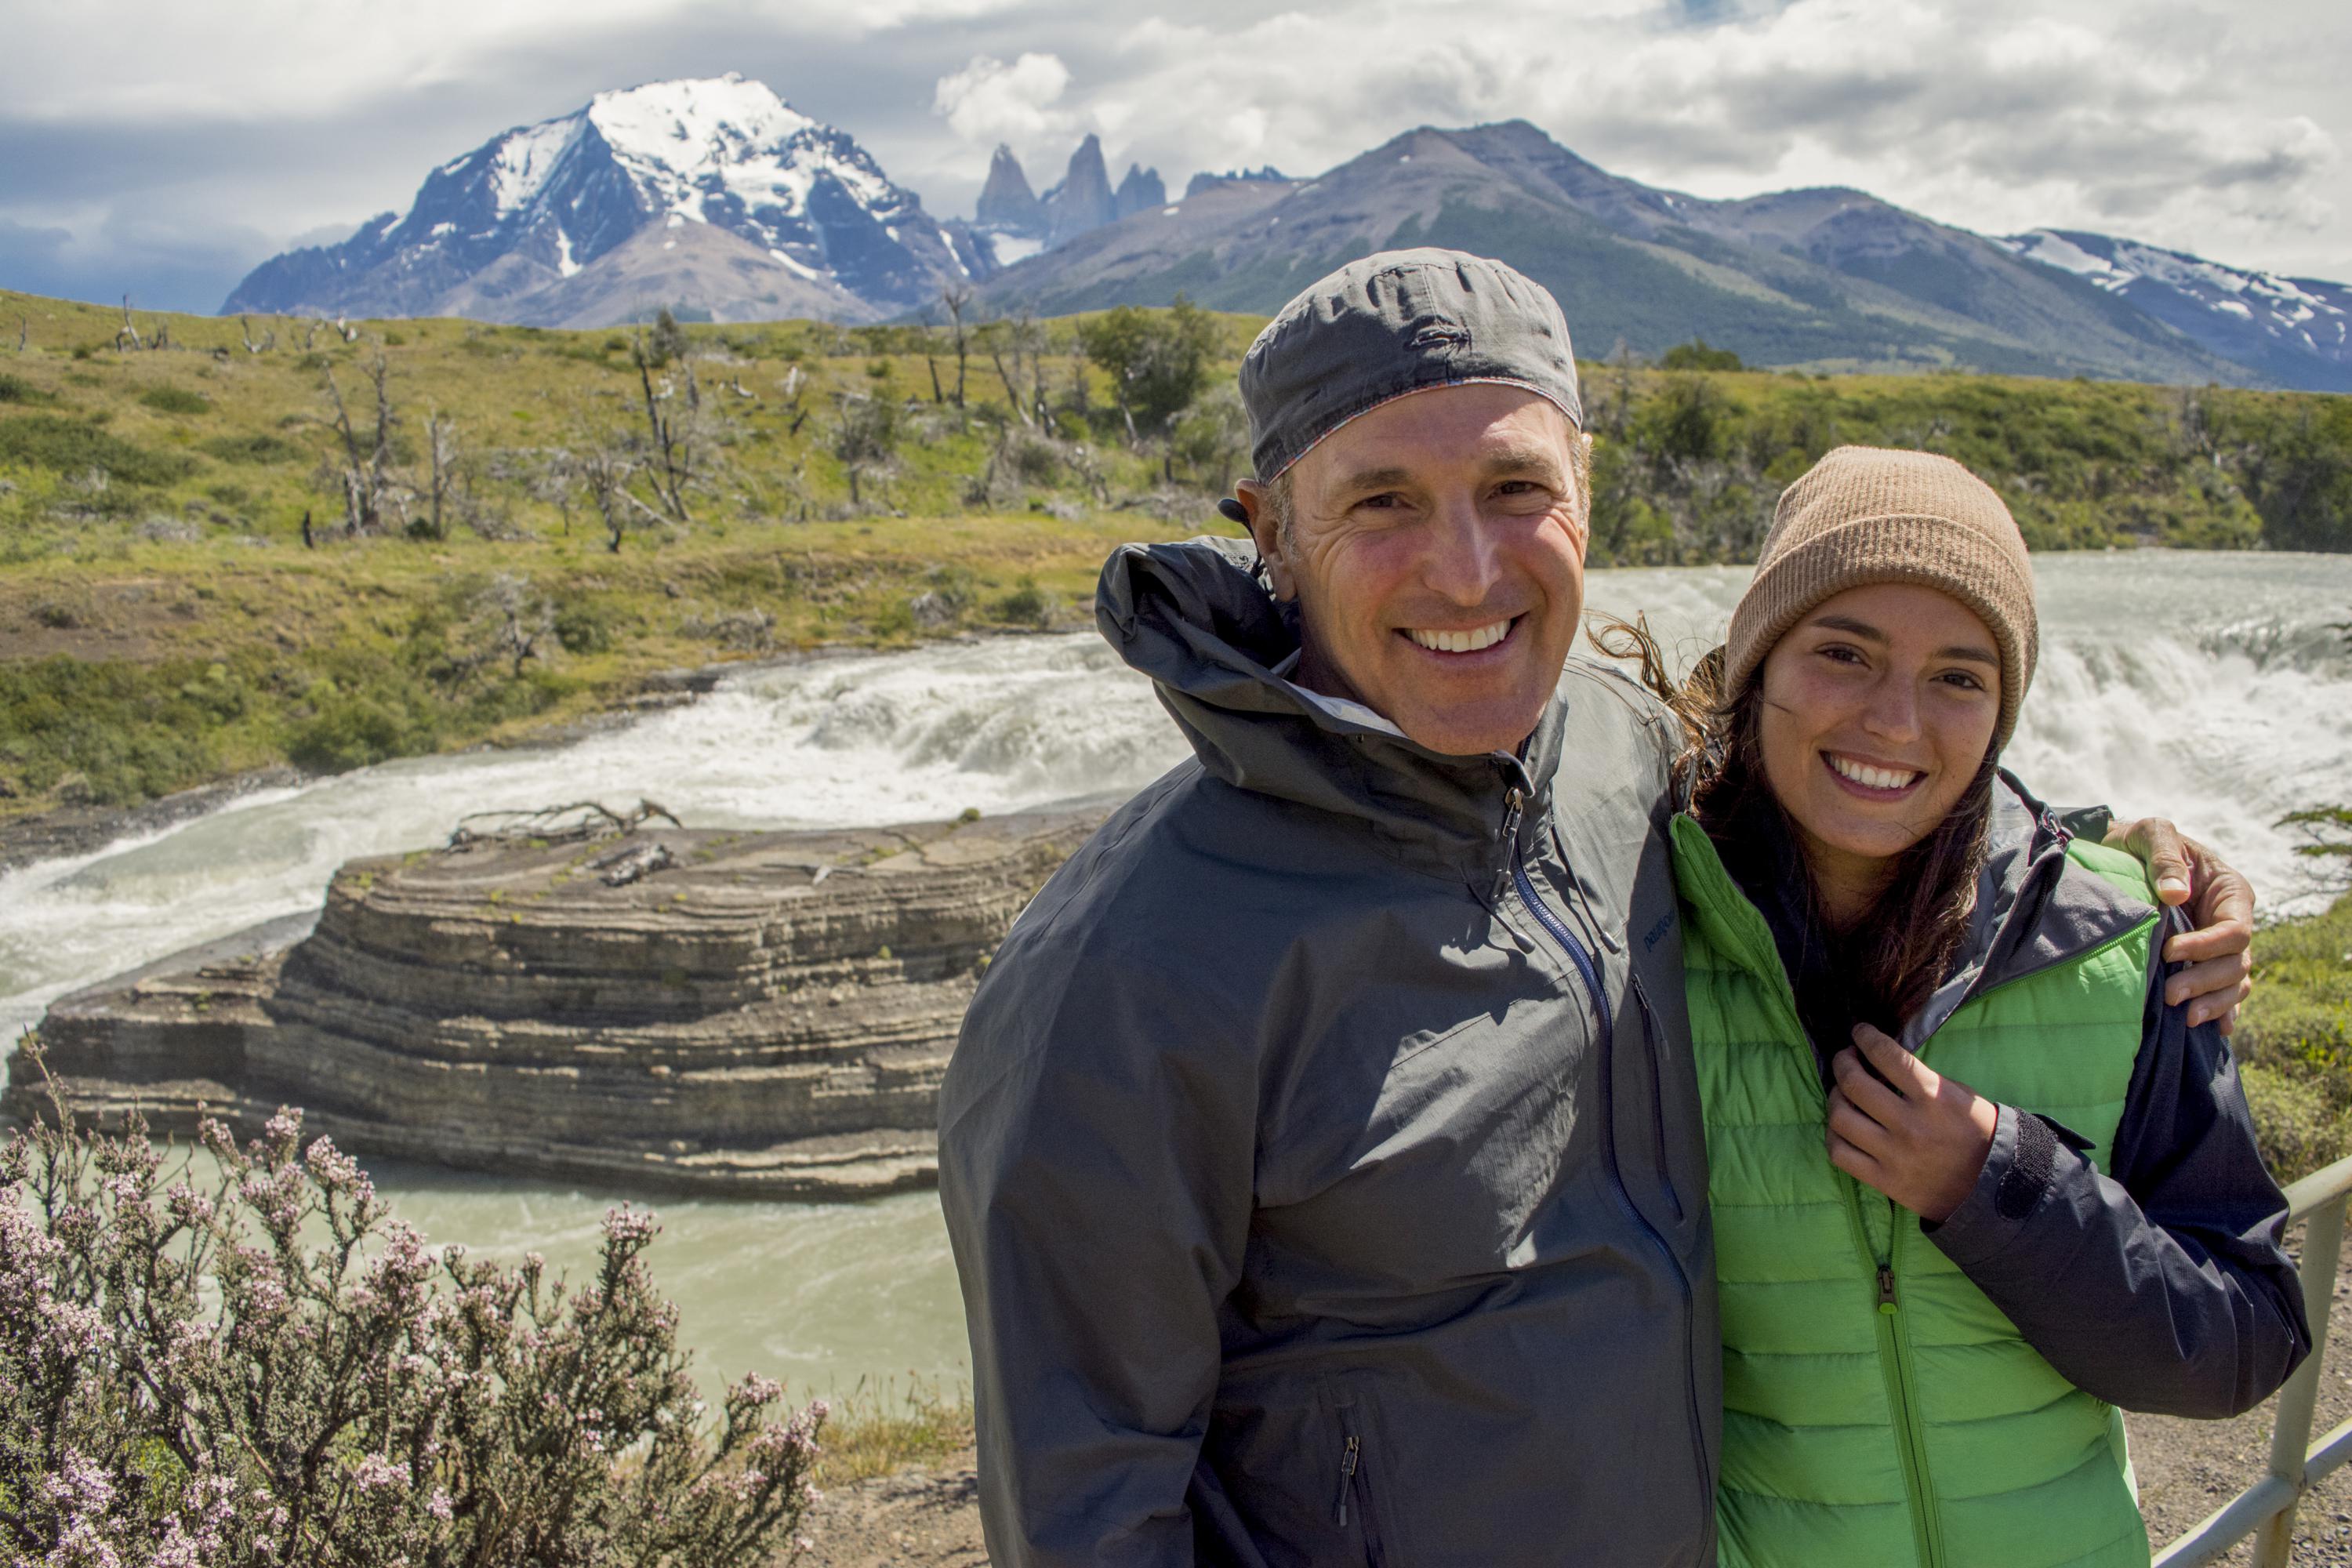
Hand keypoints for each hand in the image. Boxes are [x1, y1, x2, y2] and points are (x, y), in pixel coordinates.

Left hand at [1826, 1025, 1998, 1223]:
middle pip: (1854, 1084)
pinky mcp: (1884, 1181)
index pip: (1888, 1057)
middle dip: (1843, 1062)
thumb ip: (1921, 1078)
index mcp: (1934, 1098)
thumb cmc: (1977, 1132)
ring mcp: (1894, 1155)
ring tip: (1841, 1092)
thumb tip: (1880, 1059)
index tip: (1860, 1032)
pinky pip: (1840, 1153)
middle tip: (1845, 1058)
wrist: (1993, 1186)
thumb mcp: (1959, 1095)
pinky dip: (1834, 1135)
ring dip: (1835, 1097)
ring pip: (1840, 1117)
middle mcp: (1910, 1125)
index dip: (1867, 1037)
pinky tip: (1841, 1126)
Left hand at [2103, 817, 2255, 1032]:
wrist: (2119, 855)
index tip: (2169, 952)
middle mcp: (2231, 920)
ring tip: (2184, 1017)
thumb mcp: (2151, 834)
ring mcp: (2218, 944)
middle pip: (2235, 963)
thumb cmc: (2139, 841)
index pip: (2235, 929)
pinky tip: (2214, 1029)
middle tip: (2171, 996)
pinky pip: (2224, 992)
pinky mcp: (2203, 961)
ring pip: (2233, 982)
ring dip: (2213, 1003)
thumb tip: (2176, 895)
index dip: (2207, 946)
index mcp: (2229, 891)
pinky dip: (2221, 1010)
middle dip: (2206, 981)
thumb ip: (2165, 859)